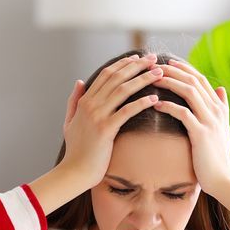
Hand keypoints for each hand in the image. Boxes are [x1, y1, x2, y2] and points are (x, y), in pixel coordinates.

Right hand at [31, 54, 163, 211]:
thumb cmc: (75, 150)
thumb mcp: (69, 121)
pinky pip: (126, 111)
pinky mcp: (105, 130)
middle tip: (154, 59)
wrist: (73, 172)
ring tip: (159, 74)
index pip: (106, 74)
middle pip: (117, 77)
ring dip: (143, 79)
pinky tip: (155, 99)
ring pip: (123, 90)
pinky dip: (141, 103)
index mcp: (84, 101)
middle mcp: (90, 104)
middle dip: (137, 65)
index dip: (123, 64)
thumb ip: (74, 100)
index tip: (138, 57)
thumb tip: (78, 81)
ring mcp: (97, 116)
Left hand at [151, 58, 229, 223]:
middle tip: (154, 67)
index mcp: (219, 108)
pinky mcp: (201, 134)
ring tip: (152, 79)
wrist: (223, 179)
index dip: (184, 69)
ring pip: (189, 92)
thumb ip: (223, 108)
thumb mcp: (224, 129)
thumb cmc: (219, 156)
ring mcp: (210, 121)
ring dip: (170, 83)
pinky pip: (183, 114)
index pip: (201, 79)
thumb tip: (221, 89)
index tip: (168, 63)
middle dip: (173, 71)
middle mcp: (216, 111)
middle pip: (193, 81)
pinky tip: (156, 104)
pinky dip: (169, 106)